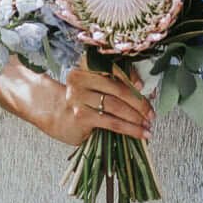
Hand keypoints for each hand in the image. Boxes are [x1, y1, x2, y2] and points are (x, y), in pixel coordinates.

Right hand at [0, 57, 153, 148]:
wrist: (51, 114)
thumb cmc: (78, 101)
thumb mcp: (91, 86)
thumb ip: (111, 85)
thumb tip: (142, 91)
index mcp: (85, 68)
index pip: (114, 70)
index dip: (131, 78)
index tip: (144, 87)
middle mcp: (81, 81)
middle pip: (118, 90)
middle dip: (139, 103)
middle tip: (151, 113)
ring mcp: (80, 99)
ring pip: (117, 108)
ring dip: (137, 118)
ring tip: (148, 126)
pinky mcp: (82, 117)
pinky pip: (112, 122)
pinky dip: (130, 129)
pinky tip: (140, 133)